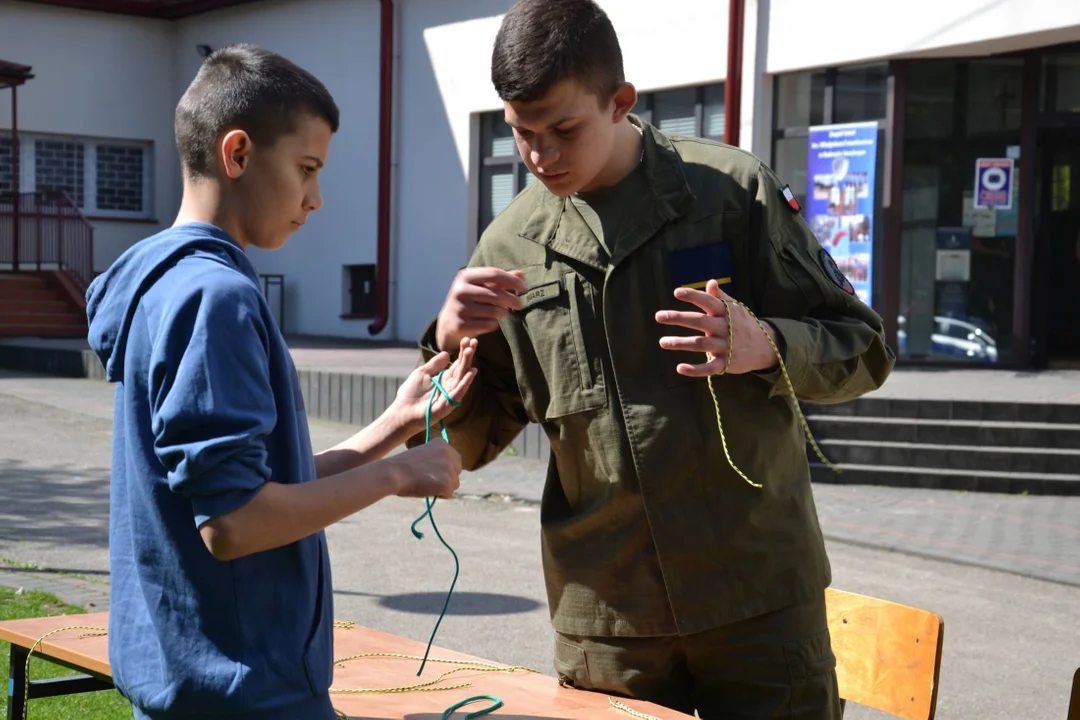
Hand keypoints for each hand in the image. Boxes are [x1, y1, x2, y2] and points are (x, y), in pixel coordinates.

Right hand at [390, 439, 461, 498]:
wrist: (394, 472)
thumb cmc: (402, 466)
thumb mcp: (423, 454)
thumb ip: (436, 459)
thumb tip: (445, 472)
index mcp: (442, 444)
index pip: (454, 460)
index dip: (444, 469)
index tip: (431, 472)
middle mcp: (449, 454)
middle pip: (456, 472)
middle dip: (446, 478)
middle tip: (428, 480)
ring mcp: (449, 469)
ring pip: (454, 484)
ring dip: (442, 487)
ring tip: (425, 484)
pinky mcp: (447, 483)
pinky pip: (448, 494)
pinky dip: (438, 495)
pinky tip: (426, 490)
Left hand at [392, 337, 477, 433]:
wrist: (402, 411)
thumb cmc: (411, 393)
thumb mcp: (422, 373)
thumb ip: (434, 364)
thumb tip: (447, 354)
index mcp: (445, 379)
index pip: (457, 364)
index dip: (463, 352)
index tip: (467, 339)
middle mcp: (450, 386)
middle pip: (461, 369)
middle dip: (467, 355)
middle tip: (473, 341)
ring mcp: (450, 396)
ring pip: (461, 379)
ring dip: (467, 365)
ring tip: (470, 351)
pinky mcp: (447, 406)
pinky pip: (457, 393)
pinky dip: (465, 384)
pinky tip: (470, 373)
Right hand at [435, 267, 526, 350]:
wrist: (448, 324)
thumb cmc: (470, 301)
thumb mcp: (481, 287)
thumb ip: (500, 280)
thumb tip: (520, 274)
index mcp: (465, 276)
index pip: (494, 273)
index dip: (512, 280)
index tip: (524, 288)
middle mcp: (461, 290)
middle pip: (497, 294)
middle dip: (512, 300)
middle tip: (519, 305)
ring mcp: (460, 308)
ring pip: (495, 311)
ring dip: (502, 313)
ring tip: (499, 313)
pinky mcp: (461, 324)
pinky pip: (489, 324)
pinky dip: (494, 324)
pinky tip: (490, 322)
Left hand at [655, 279, 779, 375]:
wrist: (766, 347)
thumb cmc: (744, 325)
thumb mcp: (736, 309)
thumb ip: (721, 298)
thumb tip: (710, 282)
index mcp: (726, 313)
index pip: (708, 301)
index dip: (693, 296)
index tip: (676, 292)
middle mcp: (725, 328)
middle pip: (700, 322)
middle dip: (679, 318)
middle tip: (659, 316)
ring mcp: (726, 346)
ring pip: (700, 344)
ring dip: (680, 343)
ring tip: (662, 342)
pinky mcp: (726, 363)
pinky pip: (709, 368)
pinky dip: (695, 370)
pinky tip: (680, 368)